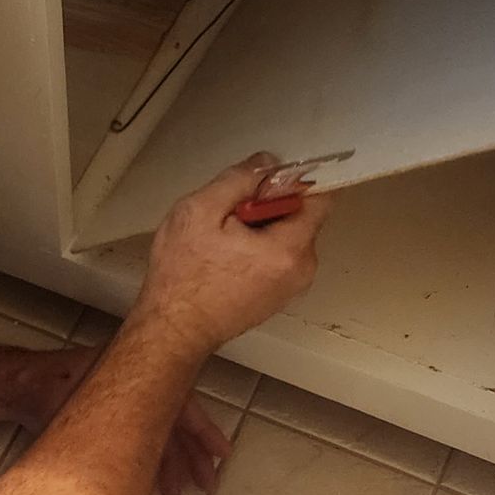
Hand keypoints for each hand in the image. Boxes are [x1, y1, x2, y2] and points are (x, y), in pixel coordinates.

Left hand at [12, 346, 234, 494]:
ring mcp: (123, 405)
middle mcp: (135, 390)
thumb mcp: (88, 403)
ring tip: (179, 492)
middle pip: (173, 424)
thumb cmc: (51, 387)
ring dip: (172, 463)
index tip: (221, 454)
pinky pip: (140, 440)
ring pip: (157, 435)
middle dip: (192, 456)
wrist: (19, 385)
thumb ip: (119, 424)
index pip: (181, 405)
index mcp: (138, 378)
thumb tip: (142, 457)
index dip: (203, 431)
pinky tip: (156, 484)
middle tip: (206, 484)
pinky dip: (151, 461)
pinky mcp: (109, 421)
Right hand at [132, 155, 332, 353]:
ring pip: (287, 237)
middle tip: (230, 214)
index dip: (294, 180)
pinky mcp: (277, 297)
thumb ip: (239, 180)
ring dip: (260, 228)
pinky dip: (257, 249)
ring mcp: (291, 287)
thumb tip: (267, 165)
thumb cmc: (183, 276)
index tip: (263, 182)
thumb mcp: (200, 211)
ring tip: (222, 239)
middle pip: (301, 217)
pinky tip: (224, 257)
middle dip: (269, 206)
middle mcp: (301, 270)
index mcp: (290, 249)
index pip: (320, 198)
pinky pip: (277, 259)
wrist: (174, 329)